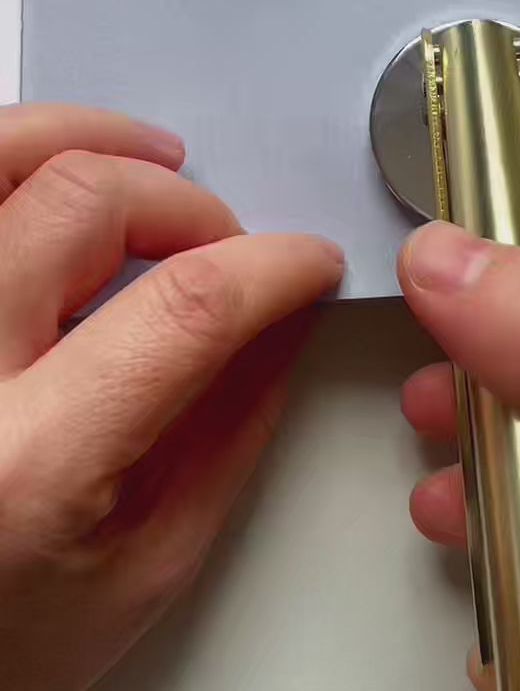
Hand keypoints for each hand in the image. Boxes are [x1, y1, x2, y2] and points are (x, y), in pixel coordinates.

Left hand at [0, 104, 342, 690]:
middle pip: (84, 204)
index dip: (267, 266)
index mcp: (26, 462)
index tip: (304, 263)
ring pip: (0, 156)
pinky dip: (23, 152)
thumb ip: (224, 435)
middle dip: (188, 205)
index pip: (179, 307)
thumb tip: (280, 323)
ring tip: (157, 158)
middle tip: (228, 243)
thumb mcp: (142, 567)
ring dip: (94, 137)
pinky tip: (67, 167)